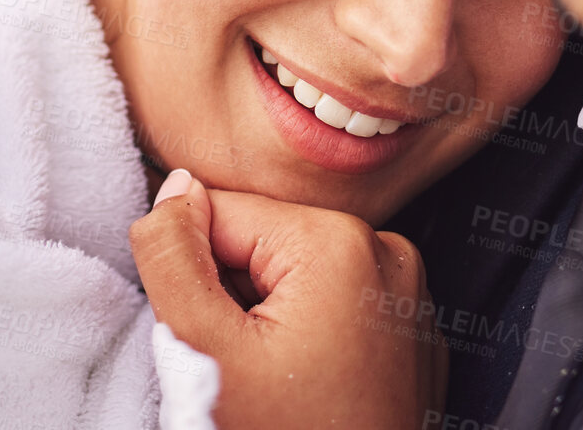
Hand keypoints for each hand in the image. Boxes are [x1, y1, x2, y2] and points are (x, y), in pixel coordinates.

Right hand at [131, 170, 446, 429]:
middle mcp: (386, 255)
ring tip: (275, 387)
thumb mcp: (204, 350)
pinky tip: (305, 392)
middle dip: (232, 296)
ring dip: (265, 320)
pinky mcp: (410, 339)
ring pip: (292, 277)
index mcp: (339, 241)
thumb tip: (174, 190)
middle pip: (260, 243)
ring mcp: (407, 300)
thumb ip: (172, 254)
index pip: (221, 211)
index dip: (193, 271)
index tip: (212, 337)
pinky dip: (306, 340)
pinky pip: (333, 310)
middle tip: (244, 371)